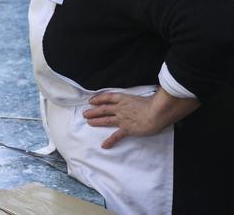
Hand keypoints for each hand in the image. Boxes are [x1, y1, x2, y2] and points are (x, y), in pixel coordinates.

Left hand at [84, 89, 199, 148]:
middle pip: (103, 109)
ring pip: (106, 119)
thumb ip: (140, 98)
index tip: (91, 100)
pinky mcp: (127, 129)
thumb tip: (143, 99)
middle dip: (93, 111)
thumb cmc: (155, 104)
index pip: (108, 97)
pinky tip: (104, 145)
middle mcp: (120, 108)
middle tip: (85, 113)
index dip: (98, 99)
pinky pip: (116, 136)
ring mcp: (122, 119)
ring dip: (96, 121)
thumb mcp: (144, 97)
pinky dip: (110, 141)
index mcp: (124, 98)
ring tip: (88, 122)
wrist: (157, 112)